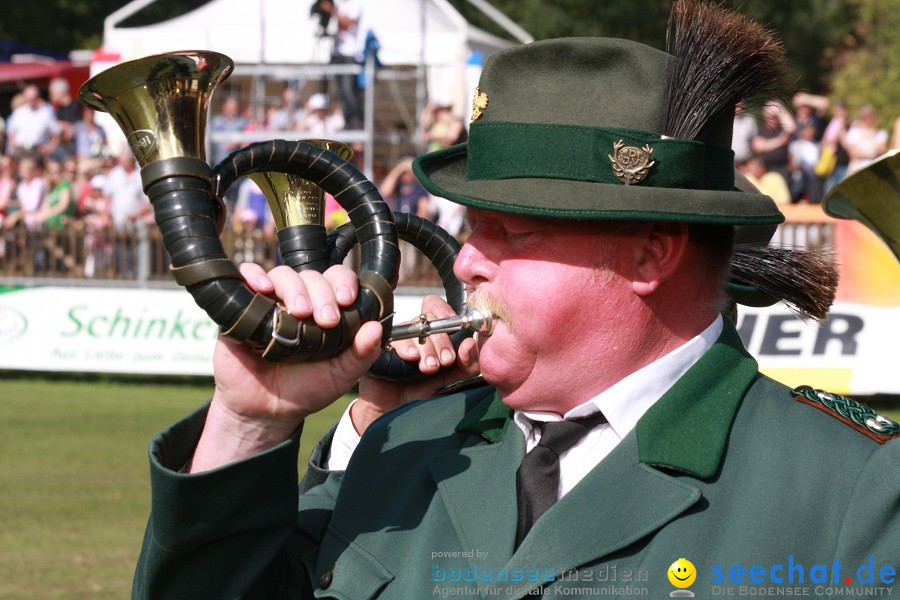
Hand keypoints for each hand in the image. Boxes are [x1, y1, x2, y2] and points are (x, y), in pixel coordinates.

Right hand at [190, 263, 382, 471]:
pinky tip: (262, 288)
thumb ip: (361, 354)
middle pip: (312, 276)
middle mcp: (299, 300)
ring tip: (300, 314)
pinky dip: (253, 275)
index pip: (338, 279)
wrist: (264, 411)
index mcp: (326, 308)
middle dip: (323, 294)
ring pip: (282, 275)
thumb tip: (377, 327)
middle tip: (326, 320)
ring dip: (295, 289)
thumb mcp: (340, 376)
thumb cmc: (305, 390)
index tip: (348, 300)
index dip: (345, 283)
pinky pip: (244, 276)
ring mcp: (270, 301)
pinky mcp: (241, 306)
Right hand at [350, 295, 479, 434]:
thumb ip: (467, 364)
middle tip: (445, 361)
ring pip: (413, 329)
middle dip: (442, 342)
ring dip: (426, 348)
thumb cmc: (422, 390)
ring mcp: (397, 336)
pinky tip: (411, 359)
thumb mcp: (451, 379)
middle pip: (429, 319)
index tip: (457, 333)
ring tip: (428, 368)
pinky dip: (407, 348)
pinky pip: (394, 338)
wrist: (395, 411)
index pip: (439, 308)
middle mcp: (415, 330)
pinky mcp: (381, 345)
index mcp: (433, 332)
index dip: (447, 314)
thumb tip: (470, 343)